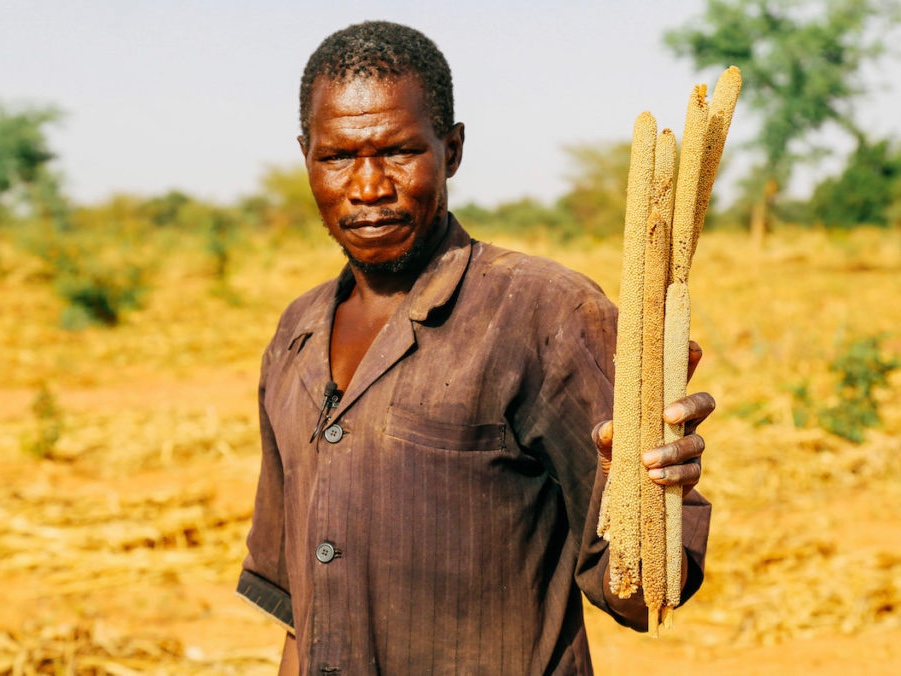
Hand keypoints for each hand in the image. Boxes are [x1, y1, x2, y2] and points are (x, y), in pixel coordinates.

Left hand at [592, 341, 714, 495]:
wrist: (625, 488)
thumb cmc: (619, 451)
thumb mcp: (605, 440)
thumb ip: (604, 432)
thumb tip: (610, 428)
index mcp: (665, 402)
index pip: (683, 374)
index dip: (690, 357)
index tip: (691, 347)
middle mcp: (685, 421)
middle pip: (705, 402)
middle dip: (689, 406)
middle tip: (668, 416)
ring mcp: (691, 446)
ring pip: (696, 442)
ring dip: (671, 450)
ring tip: (647, 460)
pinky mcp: (691, 472)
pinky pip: (691, 472)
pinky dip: (673, 473)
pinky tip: (655, 475)